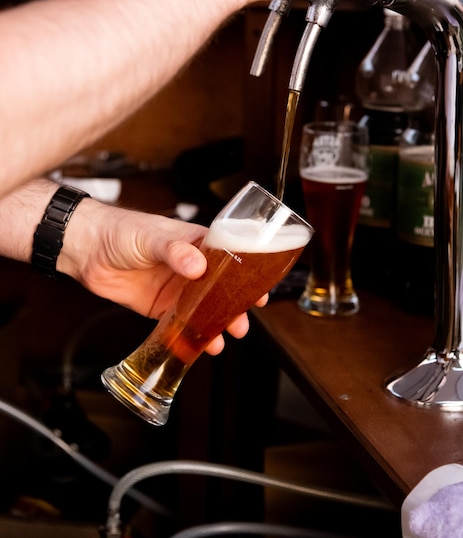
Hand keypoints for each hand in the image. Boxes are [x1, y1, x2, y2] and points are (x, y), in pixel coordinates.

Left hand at [60, 199, 267, 353]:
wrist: (86, 250)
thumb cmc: (121, 231)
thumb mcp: (150, 236)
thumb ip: (174, 250)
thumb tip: (196, 265)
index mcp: (196, 244)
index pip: (230, 260)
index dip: (246, 276)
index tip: (260, 291)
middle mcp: (191, 268)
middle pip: (221, 290)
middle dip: (235, 307)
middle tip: (243, 322)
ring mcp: (177, 290)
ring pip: (205, 310)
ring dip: (218, 324)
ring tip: (227, 337)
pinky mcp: (161, 308)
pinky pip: (182, 325)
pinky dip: (193, 336)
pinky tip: (203, 346)